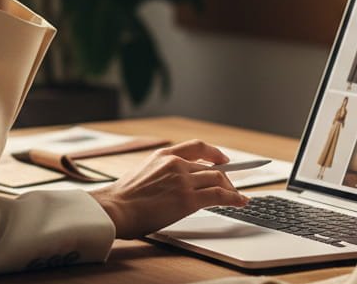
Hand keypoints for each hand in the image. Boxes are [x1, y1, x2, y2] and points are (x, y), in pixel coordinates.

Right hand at [88, 140, 248, 238]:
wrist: (116, 208)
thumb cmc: (123, 198)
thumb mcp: (143, 173)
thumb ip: (162, 173)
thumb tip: (175, 184)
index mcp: (163, 155)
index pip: (197, 147)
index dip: (215, 152)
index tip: (224, 159)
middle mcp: (176, 163)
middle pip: (211, 167)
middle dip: (226, 178)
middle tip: (232, 187)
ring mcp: (183, 180)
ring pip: (218, 179)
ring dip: (231, 189)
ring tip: (238, 197)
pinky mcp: (188, 198)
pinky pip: (219, 195)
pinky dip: (234, 198)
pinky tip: (240, 201)